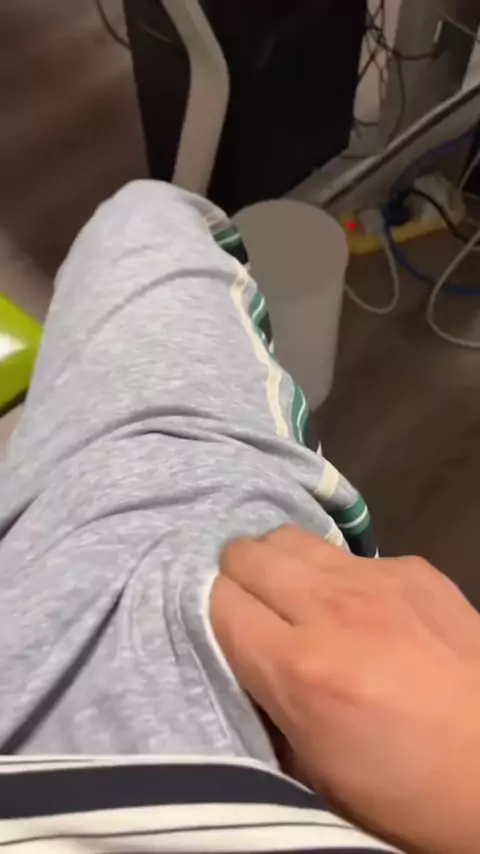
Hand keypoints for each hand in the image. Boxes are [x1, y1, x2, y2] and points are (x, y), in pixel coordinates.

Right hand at [210, 526, 479, 853]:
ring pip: (291, 537)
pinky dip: (336, 574)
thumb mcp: (314, 772)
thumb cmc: (404, 791)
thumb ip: (266, 702)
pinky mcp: (414, 568)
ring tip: (295, 597)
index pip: (216, 601)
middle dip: (238, 579)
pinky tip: (358, 607)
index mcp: (300, 669)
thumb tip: (243, 658)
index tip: (226, 634)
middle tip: (254, 610)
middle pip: (247, 553)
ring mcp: (377, 580)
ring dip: (281, 565)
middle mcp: (332, 609)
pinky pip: (348, 554)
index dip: (213, 616)